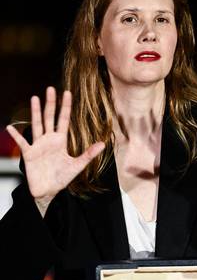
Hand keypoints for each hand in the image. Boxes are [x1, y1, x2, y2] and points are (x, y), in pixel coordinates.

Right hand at [6, 87, 104, 201]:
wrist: (48, 191)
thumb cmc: (62, 178)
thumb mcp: (77, 166)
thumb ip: (89, 154)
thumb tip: (103, 144)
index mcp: (60, 140)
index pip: (63, 119)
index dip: (65, 106)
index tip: (67, 92)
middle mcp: (49, 139)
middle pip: (49, 117)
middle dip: (51, 103)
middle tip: (51, 88)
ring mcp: (38, 145)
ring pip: (37, 125)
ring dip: (35, 112)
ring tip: (35, 98)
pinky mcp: (29, 154)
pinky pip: (22, 143)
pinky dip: (16, 135)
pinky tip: (10, 127)